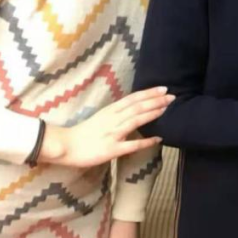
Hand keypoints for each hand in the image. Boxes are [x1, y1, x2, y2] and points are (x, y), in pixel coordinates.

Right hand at [41, 87, 172, 166]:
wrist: (66, 146)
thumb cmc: (83, 133)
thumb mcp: (100, 117)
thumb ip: (116, 113)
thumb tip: (133, 109)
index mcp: (110, 111)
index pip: (132, 98)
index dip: (148, 93)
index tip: (163, 88)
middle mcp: (113, 119)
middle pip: (137, 107)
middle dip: (155, 100)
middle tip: (172, 96)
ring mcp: (113, 133)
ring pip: (135, 120)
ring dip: (152, 113)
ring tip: (167, 109)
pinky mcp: (112, 149)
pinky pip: (132, 145)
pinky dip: (146, 141)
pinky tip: (158, 139)